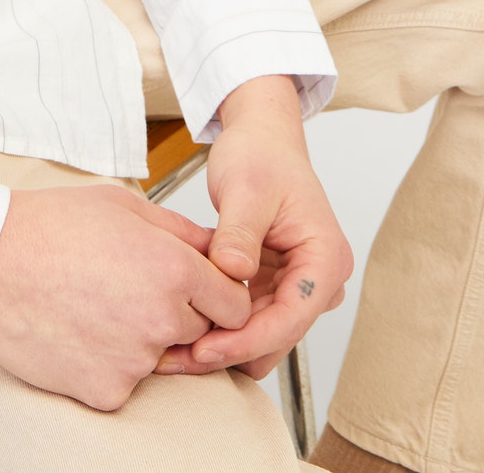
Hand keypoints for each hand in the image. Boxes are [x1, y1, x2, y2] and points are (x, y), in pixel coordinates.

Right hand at [0, 181, 253, 410]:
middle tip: (127, 290)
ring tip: (94, 304)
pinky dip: (107, 364)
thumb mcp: (121, 205)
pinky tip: (77, 330)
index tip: (190, 287)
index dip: (216, 294)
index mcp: (172, 267)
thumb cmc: (48, 225)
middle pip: (201, 331)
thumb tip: (219, 252)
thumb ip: (181, 231)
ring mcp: (134, 360)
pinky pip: (125, 383)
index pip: (235, 304)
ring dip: (141, 339)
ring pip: (162, 358)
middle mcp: (162, 317)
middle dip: (178, 314)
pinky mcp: (105, 390)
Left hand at [151, 86, 353, 381]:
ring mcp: (296, 286)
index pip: (290, 318)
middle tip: (178, 361)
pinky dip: (219, 324)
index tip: (205, 349)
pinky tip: (182, 332)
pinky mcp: (272, 285)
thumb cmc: (259, 155)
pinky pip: (248, 317)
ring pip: (260, 334)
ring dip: (222, 344)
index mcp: (326, 259)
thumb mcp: (245, 188)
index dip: (246, 339)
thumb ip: (239, 231)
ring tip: (173, 355)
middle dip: (229, 350)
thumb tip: (233, 271)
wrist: (259, 138)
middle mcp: (319, 281)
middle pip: (276, 335)